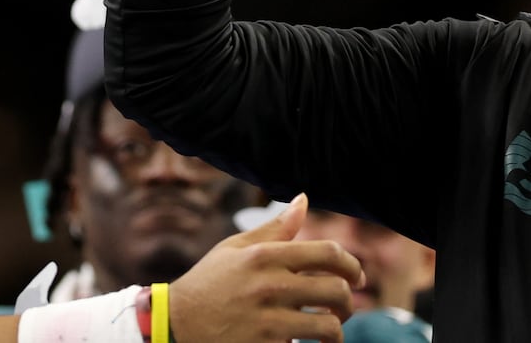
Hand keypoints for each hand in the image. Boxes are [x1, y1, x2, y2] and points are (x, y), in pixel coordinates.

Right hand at [169, 193, 363, 342]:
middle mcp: (269, 285)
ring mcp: (267, 319)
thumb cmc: (208, 283)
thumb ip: (274, 229)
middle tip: (342, 308)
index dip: (351, 265)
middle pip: (336, 290)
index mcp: (264, 256)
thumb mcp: (235, 249)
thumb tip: (304, 200)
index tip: (355, 277)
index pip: (327, 253)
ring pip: (329, 326)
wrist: (174, 324)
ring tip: (330, 331)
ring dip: (337, 331)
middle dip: (348, 302)